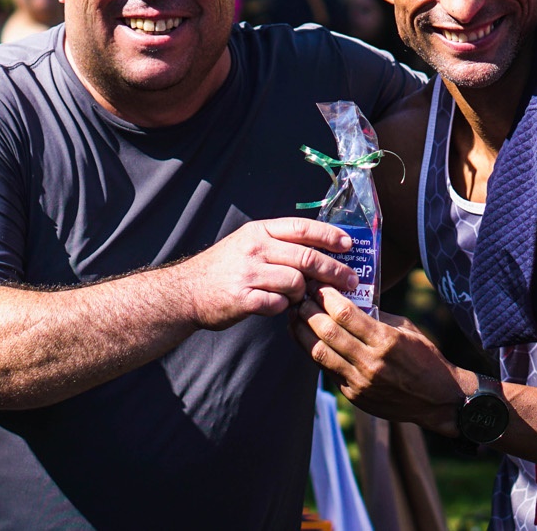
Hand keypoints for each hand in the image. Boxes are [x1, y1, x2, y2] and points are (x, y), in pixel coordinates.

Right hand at [178, 218, 360, 330]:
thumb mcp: (247, 244)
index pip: (302, 228)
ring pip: (296, 282)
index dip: (330, 236)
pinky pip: (278, 304)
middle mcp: (255, 248)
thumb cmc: (223, 269)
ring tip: (300, 298)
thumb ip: (278, 245)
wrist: (185, 292)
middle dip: (334, 270)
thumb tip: (319, 250)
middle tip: (351, 281)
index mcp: (258, 231)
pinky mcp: (243, 298)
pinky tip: (279, 307)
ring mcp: (248, 273)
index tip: (349, 245)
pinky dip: (284, 308)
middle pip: (307, 257)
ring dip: (304, 293)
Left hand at [291, 284, 467, 435]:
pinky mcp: (354, 396)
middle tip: (300, 296)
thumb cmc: (425, 358)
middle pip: (327, 332)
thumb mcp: (407, 329)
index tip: (317, 284)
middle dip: (308, 310)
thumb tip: (347, 298)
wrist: (438, 400)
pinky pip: (326, 370)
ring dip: (302, 332)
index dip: (326, 296)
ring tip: (295, 316)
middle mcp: (371, 362)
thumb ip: (376, 316)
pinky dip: (313, 352)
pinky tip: (307, 338)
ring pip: (319, 353)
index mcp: (387, 341)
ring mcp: (360, 382)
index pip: (346, 314)